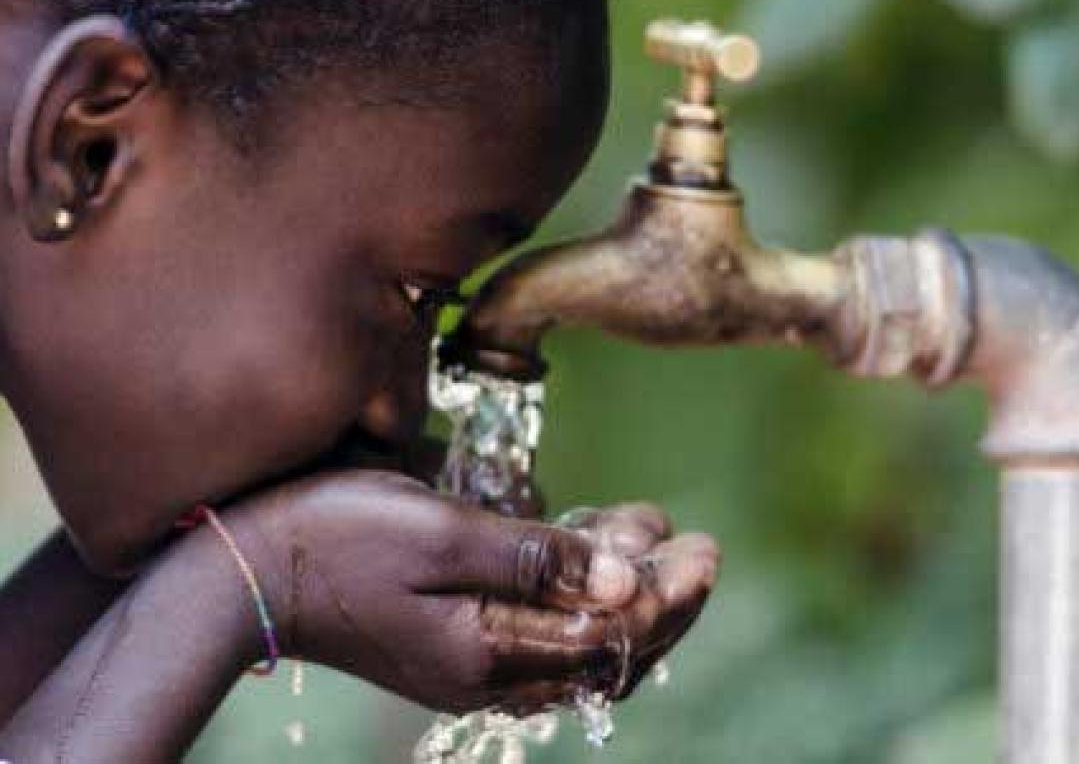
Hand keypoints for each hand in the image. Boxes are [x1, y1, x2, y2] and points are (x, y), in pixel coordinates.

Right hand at [229, 470, 716, 714]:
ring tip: (652, 536)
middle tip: (700, 549)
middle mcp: (489, 672)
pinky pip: (539, 634)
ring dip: (623, 594)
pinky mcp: (453, 644)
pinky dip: (577, 599)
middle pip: (605, 650)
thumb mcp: (440, 535)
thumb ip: (535, 560)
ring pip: (576, 642)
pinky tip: (591, 558)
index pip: (611, 635)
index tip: (705, 550)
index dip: (667, 593)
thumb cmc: (336, 537)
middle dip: (662, 599)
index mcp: (491, 652)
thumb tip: (625, 582)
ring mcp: (470, 664)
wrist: (243, 571)